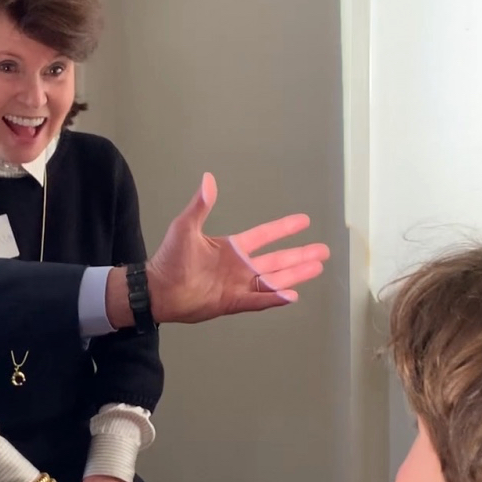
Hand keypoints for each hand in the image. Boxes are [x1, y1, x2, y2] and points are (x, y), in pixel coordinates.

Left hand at [116, 173, 328, 326]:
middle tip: (323, 252)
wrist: (157, 290)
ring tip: (317, 268)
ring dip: (295, 275)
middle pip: (278, 260)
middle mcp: (239, 267)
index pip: (265, 236)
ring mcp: (238, 286)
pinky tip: (291, 294)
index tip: (304, 221)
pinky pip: (258, 300)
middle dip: (301, 256)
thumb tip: (208, 179)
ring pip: (274, 280)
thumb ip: (200, 206)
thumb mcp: (185, 227)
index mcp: (232, 249)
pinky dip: (274, 298)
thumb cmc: (169, 259)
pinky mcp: (232, 302)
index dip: (284, 228)